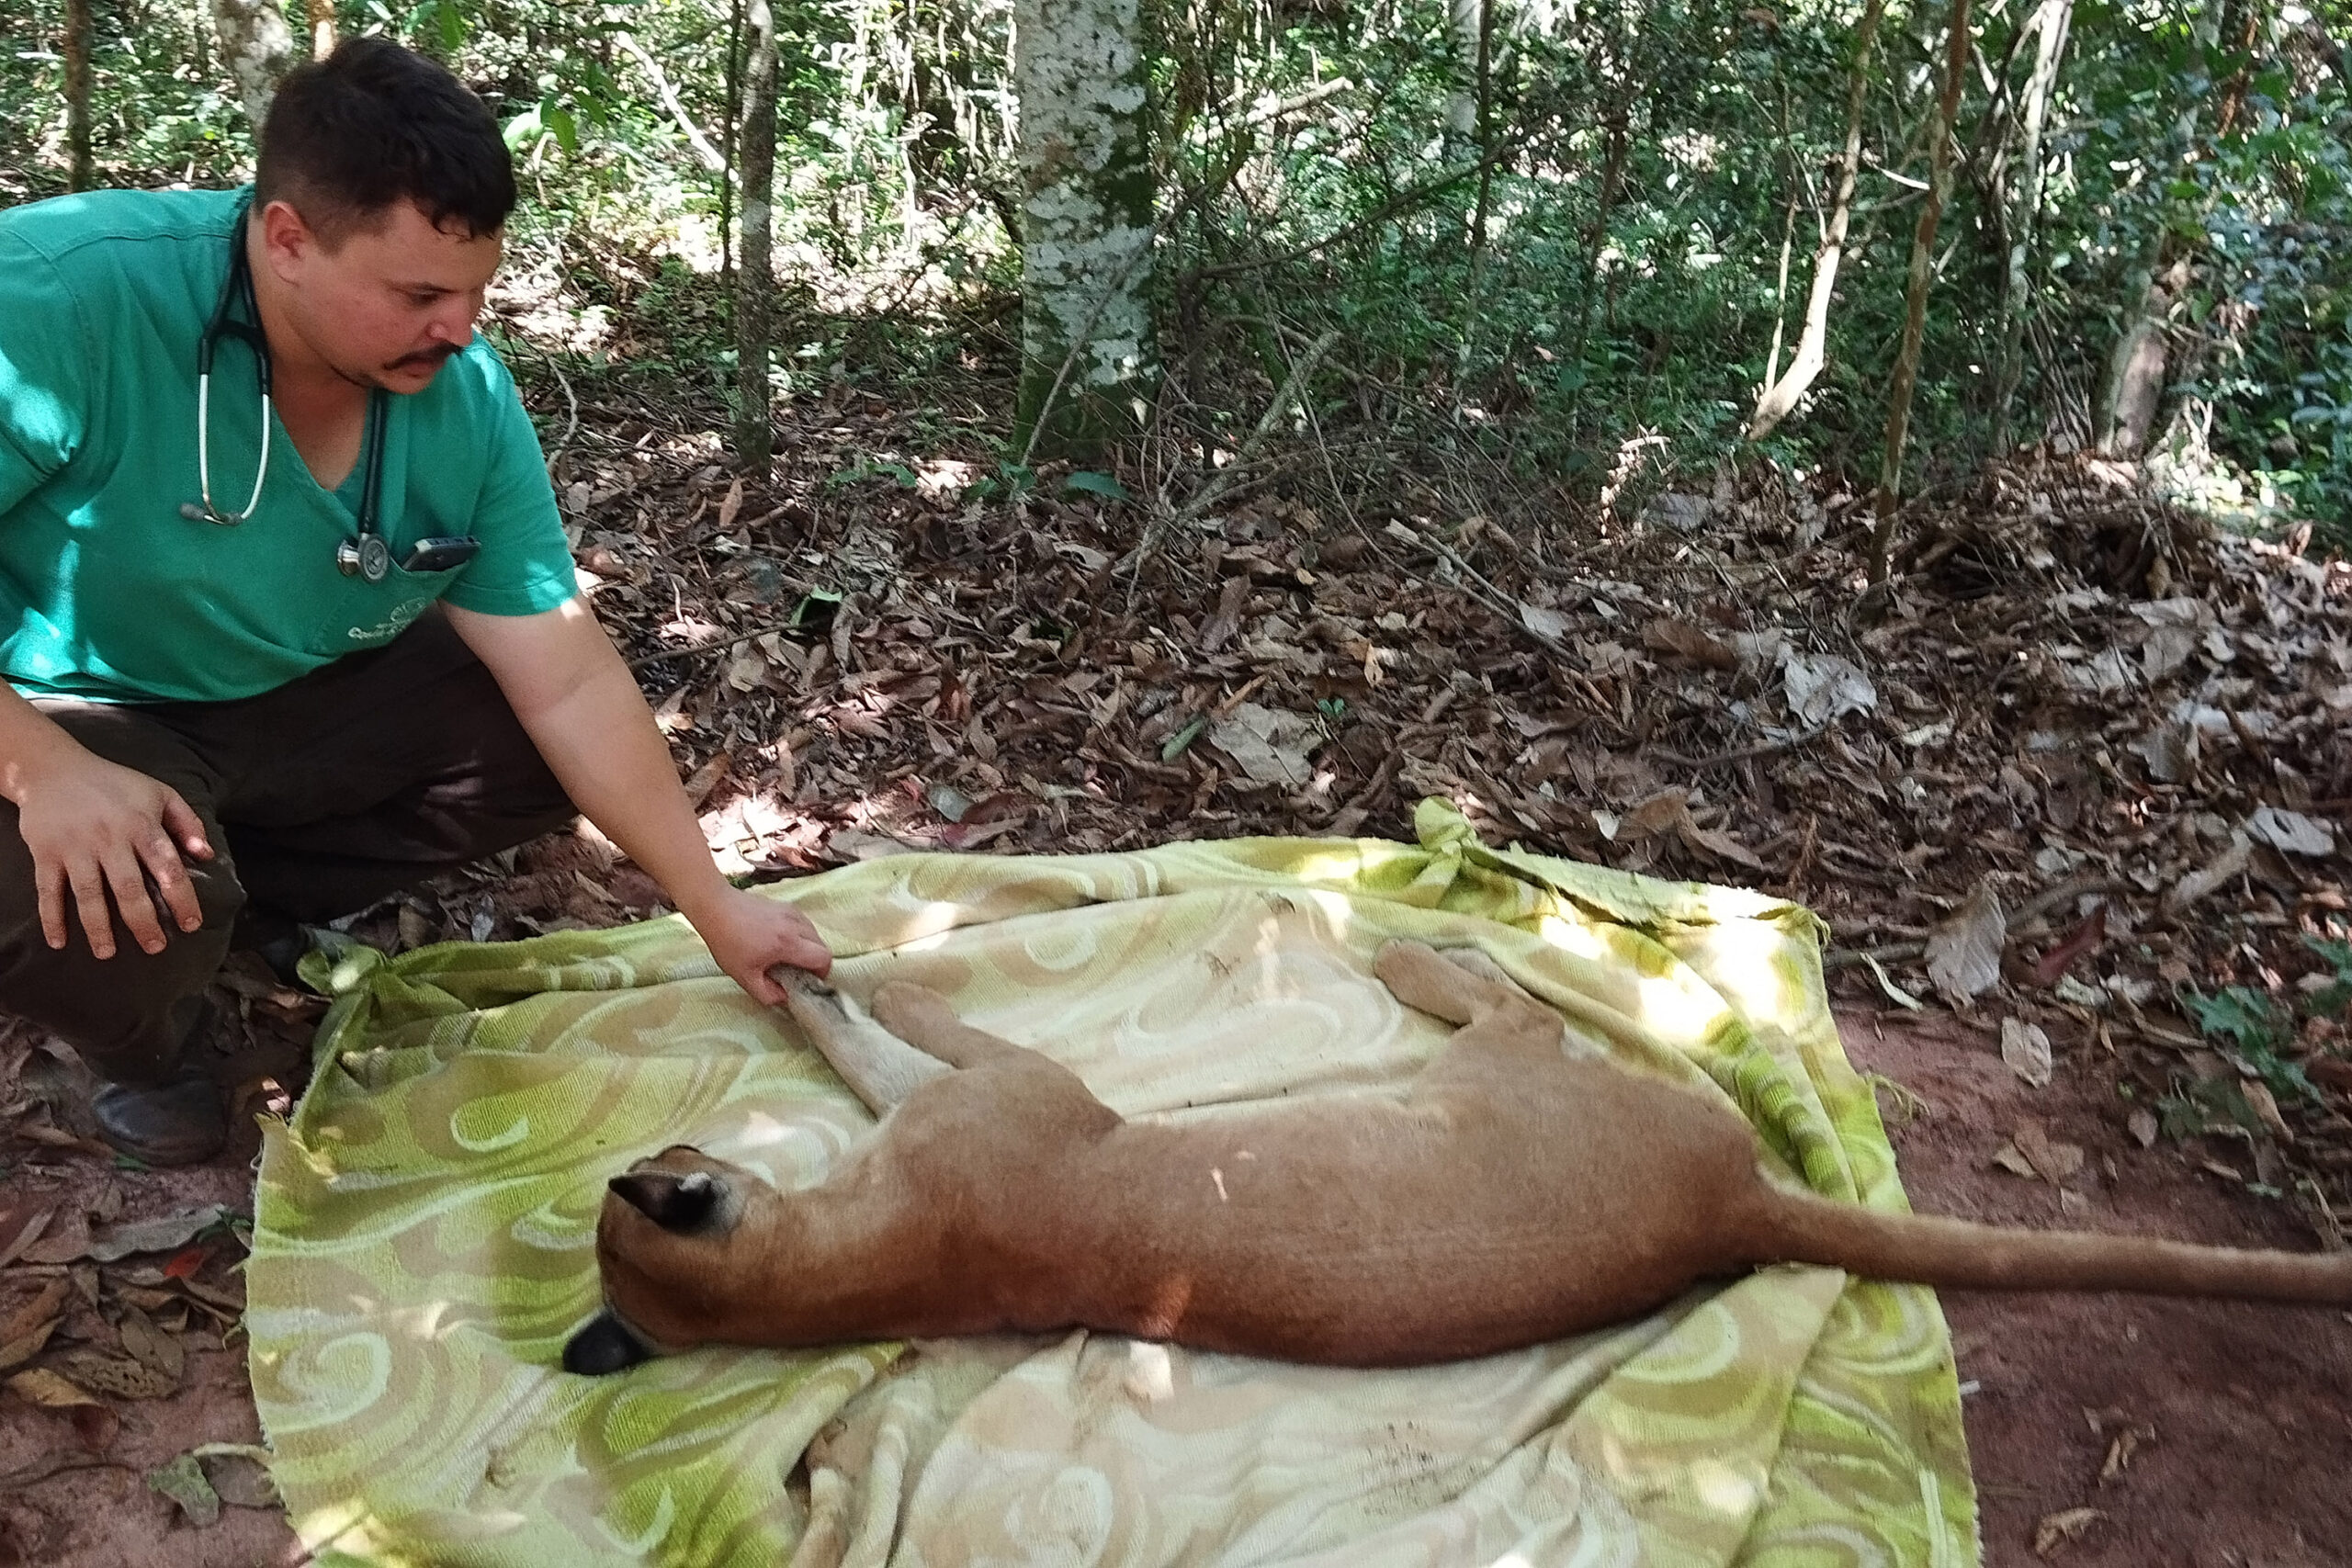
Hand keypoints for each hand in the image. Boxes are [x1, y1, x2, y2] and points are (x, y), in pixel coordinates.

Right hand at [15, 749, 213, 959]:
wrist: (53, 769)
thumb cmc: (114, 784)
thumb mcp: (159, 793)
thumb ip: (188, 823)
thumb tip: (208, 856)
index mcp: (141, 825)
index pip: (167, 867)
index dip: (181, 898)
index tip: (191, 925)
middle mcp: (109, 839)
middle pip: (128, 888)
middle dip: (143, 922)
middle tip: (155, 948)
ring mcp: (75, 848)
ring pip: (87, 895)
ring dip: (97, 928)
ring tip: (108, 953)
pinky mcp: (45, 853)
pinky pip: (48, 891)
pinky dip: (51, 918)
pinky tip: (58, 942)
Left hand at [686, 884, 831, 1004]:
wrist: (715, 907)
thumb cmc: (727, 942)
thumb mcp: (744, 976)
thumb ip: (768, 994)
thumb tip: (785, 998)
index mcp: (788, 943)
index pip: (824, 958)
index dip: (822, 973)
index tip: (808, 980)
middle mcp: (796, 925)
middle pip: (823, 946)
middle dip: (815, 961)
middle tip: (797, 971)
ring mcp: (792, 912)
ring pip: (815, 933)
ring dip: (808, 947)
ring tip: (787, 956)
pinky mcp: (786, 906)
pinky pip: (804, 924)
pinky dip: (801, 935)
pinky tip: (780, 941)